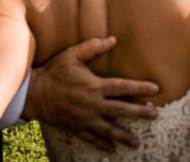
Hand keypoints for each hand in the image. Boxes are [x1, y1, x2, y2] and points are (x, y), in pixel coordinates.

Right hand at [24, 36, 159, 151]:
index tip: (156, 89)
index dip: (141, 88)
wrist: (33, 93)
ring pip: (109, 130)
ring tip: (137, 142)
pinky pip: (92, 138)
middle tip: (155, 115)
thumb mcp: (72, 55)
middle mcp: (93, 105)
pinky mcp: (76, 128)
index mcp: (95, 86)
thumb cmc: (54, 72)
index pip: (123, 87)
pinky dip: (102, 144)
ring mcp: (85, 119)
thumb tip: (113, 39)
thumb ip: (93, 47)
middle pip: (122, 110)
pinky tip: (112, 149)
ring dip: (124, 136)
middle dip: (140, 113)